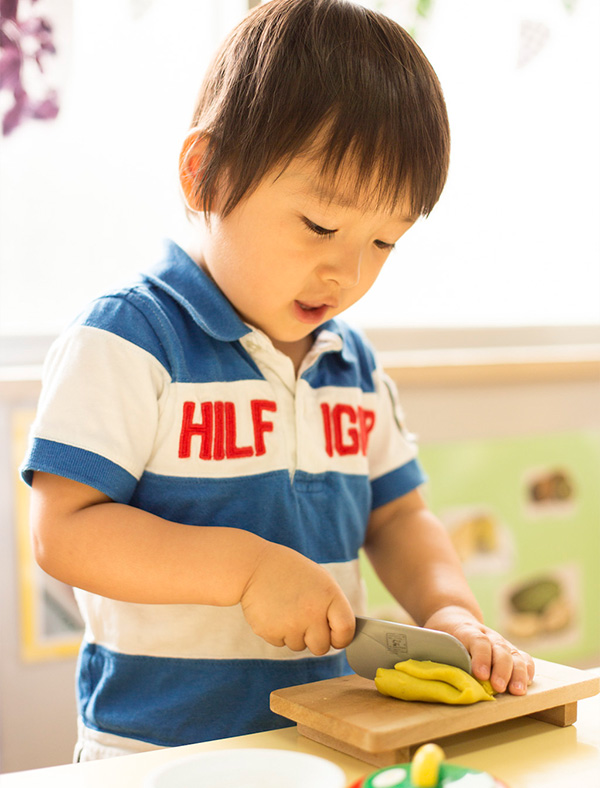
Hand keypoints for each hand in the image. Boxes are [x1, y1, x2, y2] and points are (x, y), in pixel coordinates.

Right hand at [240, 541, 355, 655]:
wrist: (253, 566)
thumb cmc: (290, 572)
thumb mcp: (320, 580)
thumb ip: (333, 605)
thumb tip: (342, 633)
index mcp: (329, 596)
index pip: (346, 631)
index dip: (342, 637)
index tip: (335, 636)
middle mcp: (312, 613)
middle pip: (322, 647)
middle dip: (315, 639)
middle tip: (305, 620)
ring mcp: (291, 624)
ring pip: (299, 646)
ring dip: (295, 634)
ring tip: (286, 609)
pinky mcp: (271, 632)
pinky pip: (281, 643)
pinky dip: (278, 632)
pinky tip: (274, 612)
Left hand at [423, 606, 534, 694]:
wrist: (454, 617)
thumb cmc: (442, 634)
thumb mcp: (434, 638)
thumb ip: (438, 652)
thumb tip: (435, 673)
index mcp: (466, 630)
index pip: (477, 641)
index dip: (480, 657)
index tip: (480, 675)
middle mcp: (488, 634)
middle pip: (499, 648)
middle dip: (501, 669)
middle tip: (498, 687)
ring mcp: (500, 642)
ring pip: (514, 654)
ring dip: (517, 673)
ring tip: (517, 691)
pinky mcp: (509, 650)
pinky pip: (523, 657)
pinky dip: (527, 670)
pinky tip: (526, 683)